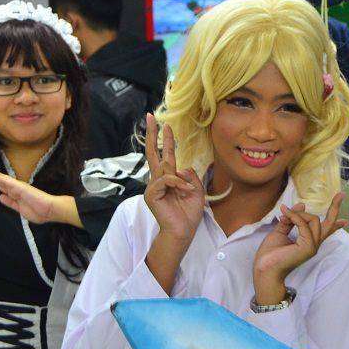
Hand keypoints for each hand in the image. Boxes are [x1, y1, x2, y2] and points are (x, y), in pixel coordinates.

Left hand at [0, 158, 62, 223]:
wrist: (50, 211)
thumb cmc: (39, 211)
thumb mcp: (20, 209)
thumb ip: (10, 202)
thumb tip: (1, 197)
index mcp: (14, 193)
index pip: (0, 184)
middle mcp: (14, 188)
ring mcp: (17, 187)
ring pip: (0, 178)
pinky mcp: (19, 187)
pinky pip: (6, 182)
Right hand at [143, 114, 204, 243]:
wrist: (183, 231)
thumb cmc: (188, 213)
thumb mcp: (197, 190)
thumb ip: (191, 176)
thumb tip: (181, 167)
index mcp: (169, 178)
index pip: (165, 154)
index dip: (165, 139)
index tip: (165, 124)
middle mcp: (158, 180)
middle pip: (153, 152)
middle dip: (152, 134)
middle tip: (151, 116)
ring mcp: (153, 187)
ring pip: (165, 169)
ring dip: (180, 180)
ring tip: (188, 191)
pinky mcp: (151, 194)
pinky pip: (165, 180)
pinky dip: (178, 184)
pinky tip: (185, 192)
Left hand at [252, 193, 346, 304]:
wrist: (264, 268)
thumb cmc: (270, 253)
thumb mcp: (281, 231)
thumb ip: (291, 219)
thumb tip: (302, 205)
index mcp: (309, 241)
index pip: (326, 232)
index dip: (336, 225)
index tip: (345, 221)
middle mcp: (314, 244)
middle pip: (329, 224)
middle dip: (335, 208)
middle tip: (341, 195)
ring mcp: (312, 246)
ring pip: (314, 220)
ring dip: (298, 214)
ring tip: (284, 213)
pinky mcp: (308, 247)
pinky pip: (303, 224)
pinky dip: (293, 216)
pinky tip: (284, 213)